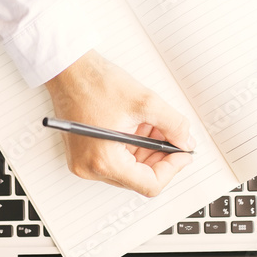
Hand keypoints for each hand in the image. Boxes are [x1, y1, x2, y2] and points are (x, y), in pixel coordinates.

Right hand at [44, 50, 194, 196]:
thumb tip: (186, 143)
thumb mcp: (145, 101)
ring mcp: (85, 163)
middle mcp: (90, 168)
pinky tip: (137, 127)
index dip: (172, 169)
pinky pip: (117, 161)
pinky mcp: (85, 155)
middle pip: (139, 179)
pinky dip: (133, 147)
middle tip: (171, 136)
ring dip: (148, 151)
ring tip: (151, 125)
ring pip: (130, 170)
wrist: (70, 71)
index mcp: (103, 161)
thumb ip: (173, 125)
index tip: (182, 154)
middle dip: (160, 157)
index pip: (149, 185)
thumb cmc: (96, 83)